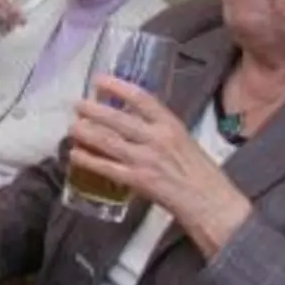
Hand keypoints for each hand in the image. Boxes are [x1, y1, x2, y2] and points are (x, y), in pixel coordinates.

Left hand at [68, 76, 251, 254]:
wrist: (212, 204)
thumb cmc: (201, 173)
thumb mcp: (183, 140)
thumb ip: (159, 129)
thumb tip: (130, 120)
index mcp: (171, 125)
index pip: (141, 98)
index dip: (117, 87)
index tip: (100, 80)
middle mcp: (157, 138)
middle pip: (118, 119)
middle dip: (93, 110)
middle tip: (77, 105)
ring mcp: (146, 159)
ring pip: (108, 141)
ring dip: (85, 133)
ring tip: (71, 128)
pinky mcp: (139, 180)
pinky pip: (107, 168)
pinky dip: (88, 160)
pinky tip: (75, 155)